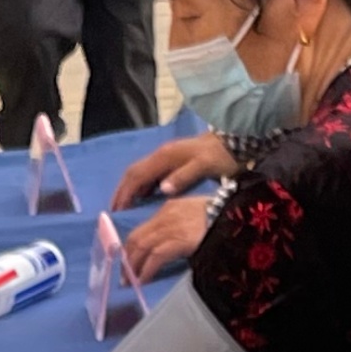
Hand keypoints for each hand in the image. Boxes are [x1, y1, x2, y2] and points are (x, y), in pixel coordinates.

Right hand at [112, 131, 234, 207]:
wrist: (236, 140)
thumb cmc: (221, 156)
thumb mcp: (204, 166)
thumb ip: (183, 177)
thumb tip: (162, 189)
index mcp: (166, 157)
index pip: (137, 175)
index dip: (125, 192)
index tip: (117, 210)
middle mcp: (161, 155)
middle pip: (133, 172)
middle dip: (122, 191)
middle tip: (114, 211)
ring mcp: (166, 156)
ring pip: (140, 172)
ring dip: (130, 188)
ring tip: (124, 206)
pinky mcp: (172, 160)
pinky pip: (149, 173)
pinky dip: (141, 186)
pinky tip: (143, 198)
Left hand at [122, 192, 216, 280]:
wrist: (239, 217)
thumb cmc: (223, 218)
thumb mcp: (197, 217)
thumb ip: (181, 228)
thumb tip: (171, 247)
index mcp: (170, 208)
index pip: (143, 228)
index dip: (133, 246)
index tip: (129, 259)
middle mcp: (166, 215)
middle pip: (137, 237)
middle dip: (127, 257)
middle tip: (123, 274)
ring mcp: (172, 227)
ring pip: (142, 247)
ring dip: (133, 266)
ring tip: (129, 281)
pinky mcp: (179, 240)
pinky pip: (155, 257)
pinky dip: (146, 269)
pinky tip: (143, 280)